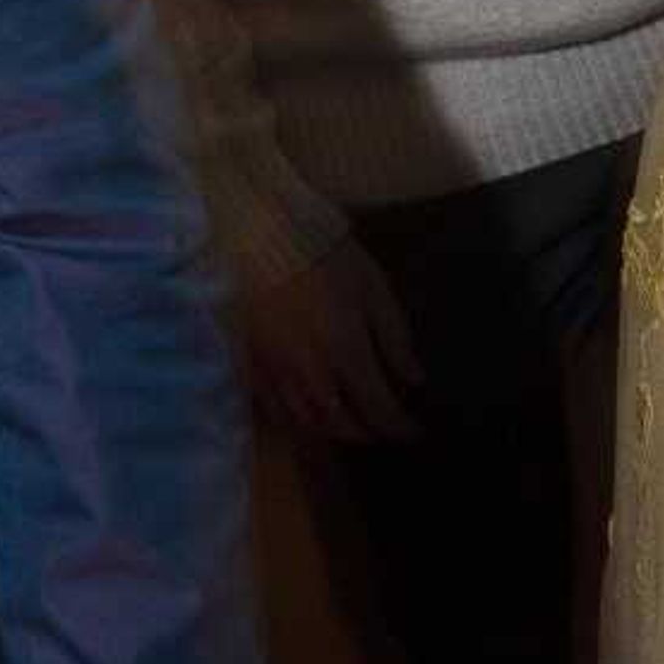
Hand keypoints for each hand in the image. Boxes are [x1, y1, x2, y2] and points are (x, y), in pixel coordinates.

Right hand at [236, 236, 424, 443]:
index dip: (400, 426)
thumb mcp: (373, 287)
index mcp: (346, 352)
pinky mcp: (250, 361)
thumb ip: (395, 338)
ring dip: (332, 430)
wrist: (261, 232)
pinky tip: (306, 415)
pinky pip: (274, 408)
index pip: (379, 409)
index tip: (413, 429)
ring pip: (307, 422)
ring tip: (347, 424)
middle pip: (342, 424)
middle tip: (382, 427)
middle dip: (367, 432)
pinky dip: (295, 420)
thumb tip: (413, 380)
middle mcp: (311, 373)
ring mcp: (275, 370)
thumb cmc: (324, 254)